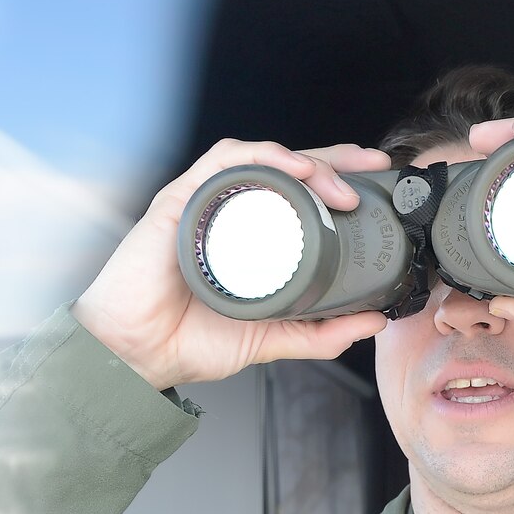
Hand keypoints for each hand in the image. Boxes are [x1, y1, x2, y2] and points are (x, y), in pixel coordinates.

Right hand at [74, 139, 393, 390]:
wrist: (136, 355)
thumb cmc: (189, 340)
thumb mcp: (273, 338)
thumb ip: (320, 334)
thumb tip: (373, 321)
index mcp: (252, 235)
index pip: (299, 193)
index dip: (338, 178)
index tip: (376, 182)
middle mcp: (230, 211)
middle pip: (288, 168)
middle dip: (336, 160)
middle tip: (373, 167)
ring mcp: (205, 202)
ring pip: (262, 159)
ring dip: (306, 162)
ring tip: (340, 185)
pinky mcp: (181, 200)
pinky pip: (225, 163)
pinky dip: (263, 158)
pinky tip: (295, 169)